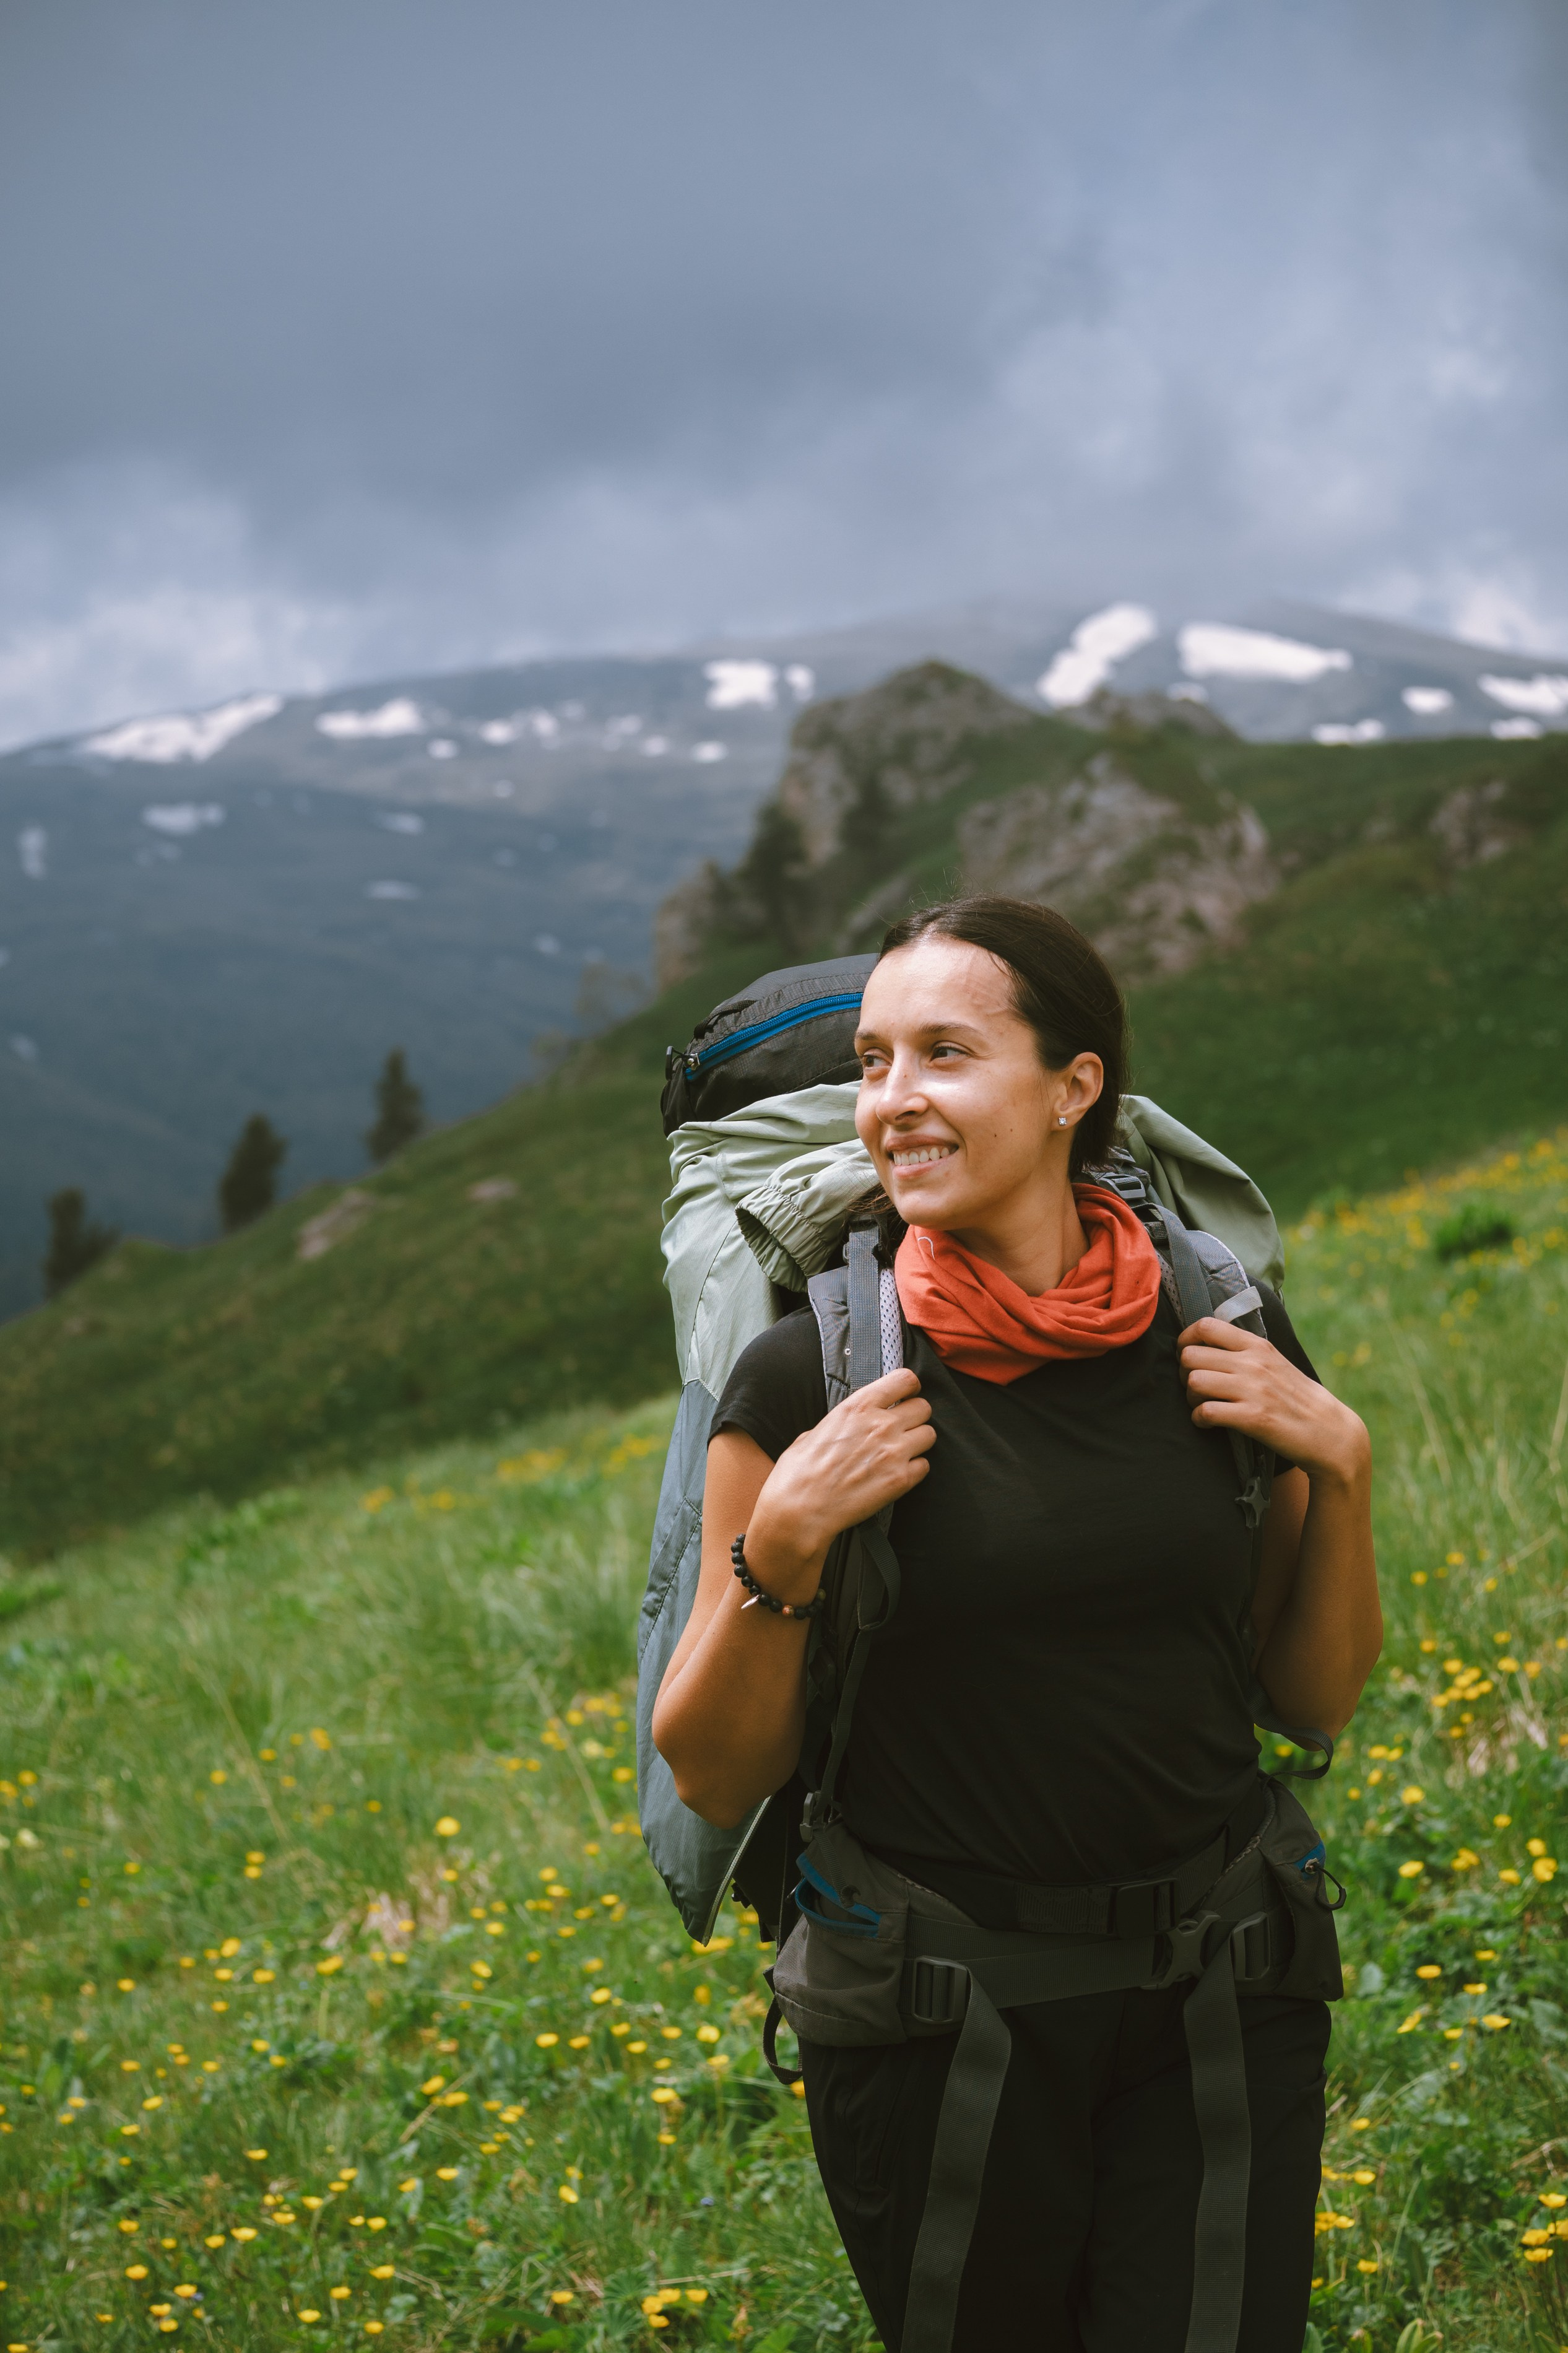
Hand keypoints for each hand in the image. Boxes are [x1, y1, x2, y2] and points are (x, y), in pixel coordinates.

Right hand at [748, 1367, 934, 1583]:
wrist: (799, 1510)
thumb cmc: (799, 1473)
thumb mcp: (814, 1432)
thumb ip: (842, 1423)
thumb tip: (850, 1425)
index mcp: (858, 1406)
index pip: (904, 1380)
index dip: (910, 1387)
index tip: (907, 1394)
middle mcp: (881, 1424)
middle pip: (923, 1408)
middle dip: (915, 1417)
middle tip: (903, 1428)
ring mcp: (894, 1452)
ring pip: (929, 1435)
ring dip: (918, 1442)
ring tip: (901, 1453)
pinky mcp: (901, 1480)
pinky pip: (924, 1466)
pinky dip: (914, 1470)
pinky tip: (896, 1475)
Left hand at [1178, 1318, 1369, 1487]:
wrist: (1329, 1431)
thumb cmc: (1297, 1397)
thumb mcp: (1274, 1362)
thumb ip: (1246, 1351)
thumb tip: (1209, 1343)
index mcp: (1257, 1345)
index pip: (1206, 1326)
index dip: (1186, 1340)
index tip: (1187, 1355)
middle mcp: (1253, 1363)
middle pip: (1191, 1355)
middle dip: (1183, 1372)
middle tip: (1193, 1386)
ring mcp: (1253, 1390)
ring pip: (1194, 1381)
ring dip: (1190, 1397)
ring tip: (1200, 1405)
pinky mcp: (1253, 1417)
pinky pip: (1206, 1412)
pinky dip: (1199, 1419)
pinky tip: (1208, 1422)